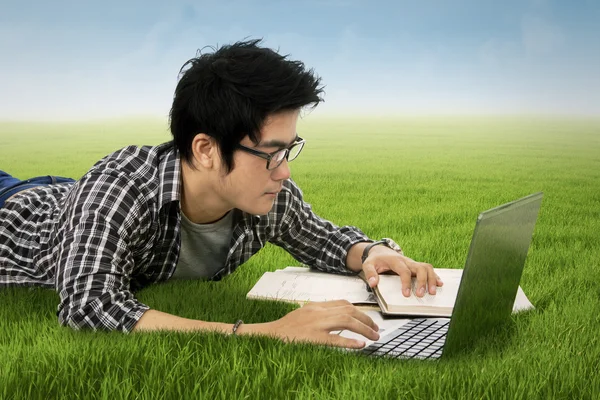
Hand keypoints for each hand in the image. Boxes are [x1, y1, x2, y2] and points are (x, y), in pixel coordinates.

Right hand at [262, 300, 379, 347]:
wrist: (271, 334)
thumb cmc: (287, 327)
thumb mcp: (305, 313)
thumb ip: (320, 314)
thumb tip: (338, 318)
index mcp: (317, 305)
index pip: (344, 303)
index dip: (359, 310)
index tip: (368, 318)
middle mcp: (319, 311)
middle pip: (349, 310)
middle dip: (366, 319)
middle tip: (376, 329)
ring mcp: (316, 324)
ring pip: (346, 321)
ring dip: (364, 329)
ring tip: (374, 337)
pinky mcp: (313, 337)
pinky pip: (335, 338)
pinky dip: (349, 341)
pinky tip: (360, 345)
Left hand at [362, 247, 442, 297]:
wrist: (381, 252)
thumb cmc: (375, 260)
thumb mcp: (368, 264)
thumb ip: (370, 273)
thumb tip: (373, 283)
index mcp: (396, 261)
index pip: (404, 271)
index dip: (406, 282)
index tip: (407, 294)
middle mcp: (407, 261)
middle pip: (420, 268)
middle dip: (423, 282)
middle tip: (421, 295)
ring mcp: (413, 263)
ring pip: (427, 267)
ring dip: (432, 279)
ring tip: (432, 292)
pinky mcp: (416, 267)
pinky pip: (428, 269)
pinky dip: (435, 276)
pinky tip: (439, 284)